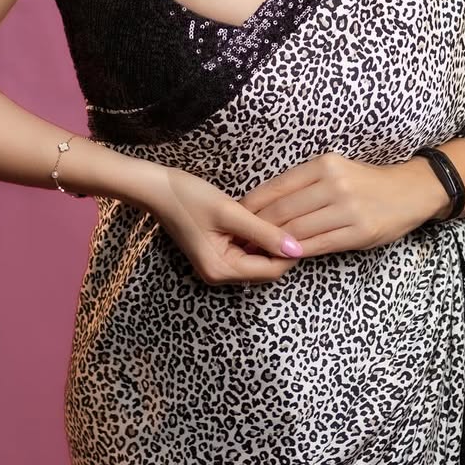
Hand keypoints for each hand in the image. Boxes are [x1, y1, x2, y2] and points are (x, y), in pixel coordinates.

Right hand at [142, 163, 305, 285]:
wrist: (158, 189)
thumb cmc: (190, 198)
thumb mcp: (230, 212)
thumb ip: (264, 232)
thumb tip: (297, 249)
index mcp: (221, 269)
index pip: (271, 271)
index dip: (291, 253)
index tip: (306, 229)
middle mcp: (219, 274)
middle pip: (265, 269)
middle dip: (282, 249)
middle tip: (297, 222)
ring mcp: (217, 266)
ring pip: (258, 261)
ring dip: (271, 244)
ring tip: (284, 219)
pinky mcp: (216, 254)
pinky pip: (247, 253)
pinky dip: (259, 240)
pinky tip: (265, 221)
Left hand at [236, 152, 446, 258]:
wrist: (411, 191)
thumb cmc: (366, 182)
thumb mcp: (335, 170)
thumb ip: (304, 185)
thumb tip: (265, 204)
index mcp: (324, 164)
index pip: (277, 187)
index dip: (252, 205)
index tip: (235, 217)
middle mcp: (334, 183)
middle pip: (283, 211)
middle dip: (257, 229)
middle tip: (240, 240)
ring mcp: (348, 208)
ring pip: (298, 231)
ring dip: (274, 244)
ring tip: (257, 251)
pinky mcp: (359, 232)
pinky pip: (319, 245)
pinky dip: (298, 252)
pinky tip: (287, 255)